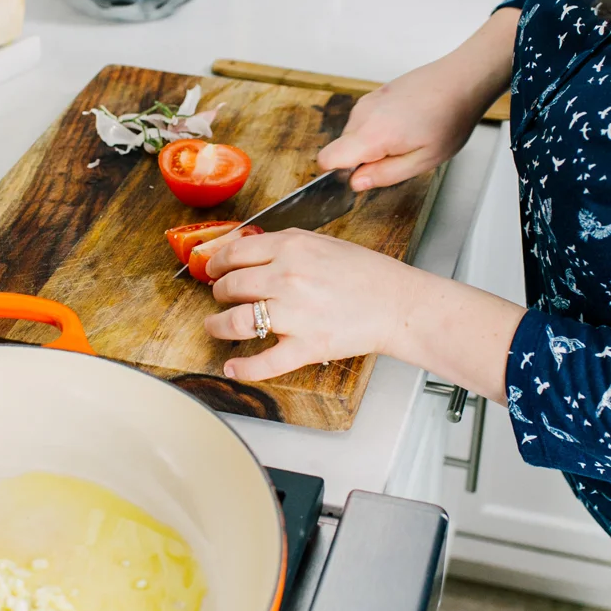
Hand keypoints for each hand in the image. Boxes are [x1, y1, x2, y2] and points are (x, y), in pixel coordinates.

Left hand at [203, 228, 409, 380]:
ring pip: (237, 321)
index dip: (217, 263)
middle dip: (219, 292)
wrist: (398, 303)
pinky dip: (243, 368)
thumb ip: (285, 243)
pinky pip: (264, 362)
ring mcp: (295, 314)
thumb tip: (249, 247)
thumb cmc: (366, 273)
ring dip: (218, 326)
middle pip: (231, 286)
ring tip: (215, 327)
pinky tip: (232, 368)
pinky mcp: (306, 346)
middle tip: (220, 296)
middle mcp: (287, 278)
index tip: (212, 270)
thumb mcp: (323, 242)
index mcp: (291, 248)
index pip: (235, 253)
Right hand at [317, 9, 517, 189]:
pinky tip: (407, 124)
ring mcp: (368, 101)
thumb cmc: (449, 119)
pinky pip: (365, 121)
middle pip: (342, 148)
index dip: (339, 174)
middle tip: (401, 156)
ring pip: (354, 134)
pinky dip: (379, 128)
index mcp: (371, 135)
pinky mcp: (375, 94)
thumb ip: (384, 175)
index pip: (327, 159)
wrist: (462, 80)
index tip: (363, 175)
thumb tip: (356, 183)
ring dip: (373, 144)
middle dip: (363, 160)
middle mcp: (362, 115)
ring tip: (409, 137)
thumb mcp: (423, 161)